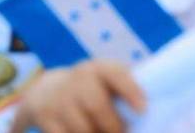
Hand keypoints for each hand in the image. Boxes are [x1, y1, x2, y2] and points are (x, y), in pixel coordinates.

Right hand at [10, 61, 144, 132]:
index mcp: (98, 68)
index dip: (130, 90)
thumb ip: (124, 88)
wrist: (46, 91)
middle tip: (122, 132)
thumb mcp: (104, 80)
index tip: (143, 109)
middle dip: (113, 126)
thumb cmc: (89, 89)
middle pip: (97, 105)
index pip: (115, 73)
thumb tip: (148, 104)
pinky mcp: (46, 118)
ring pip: (82, 128)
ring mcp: (60, 99)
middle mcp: (78, 80)